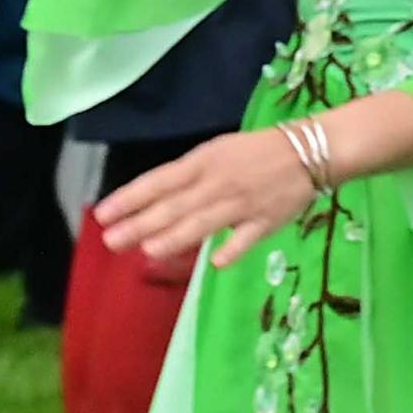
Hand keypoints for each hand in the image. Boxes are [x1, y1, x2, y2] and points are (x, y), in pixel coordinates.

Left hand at [91, 125, 320, 268]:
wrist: (310, 150)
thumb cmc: (256, 151)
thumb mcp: (217, 152)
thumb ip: (187, 177)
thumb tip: (154, 201)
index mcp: (204, 162)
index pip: (159, 181)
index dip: (130, 198)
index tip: (102, 214)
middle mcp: (218, 183)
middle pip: (175, 205)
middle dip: (142, 223)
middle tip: (112, 241)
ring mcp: (243, 203)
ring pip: (205, 221)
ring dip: (177, 236)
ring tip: (149, 250)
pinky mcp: (267, 220)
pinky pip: (248, 237)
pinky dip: (234, 248)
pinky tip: (216, 262)